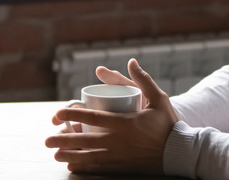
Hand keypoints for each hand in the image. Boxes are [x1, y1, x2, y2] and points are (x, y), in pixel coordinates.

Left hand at [45, 58, 178, 174]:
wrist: (180, 152)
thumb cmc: (168, 124)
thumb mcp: (159, 98)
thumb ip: (143, 79)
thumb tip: (131, 61)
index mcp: (123, 122)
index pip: (92, 117)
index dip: (72, 115)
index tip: (57, 114)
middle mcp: (118, 140)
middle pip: (84, 140)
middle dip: (63, 139)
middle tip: (47, 139)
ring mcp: (119, 156)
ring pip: (88, 157)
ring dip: (70, 155)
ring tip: (55, 154)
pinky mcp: (122, 167)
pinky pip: (99, 168)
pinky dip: (84, 167)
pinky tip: (72, 166)